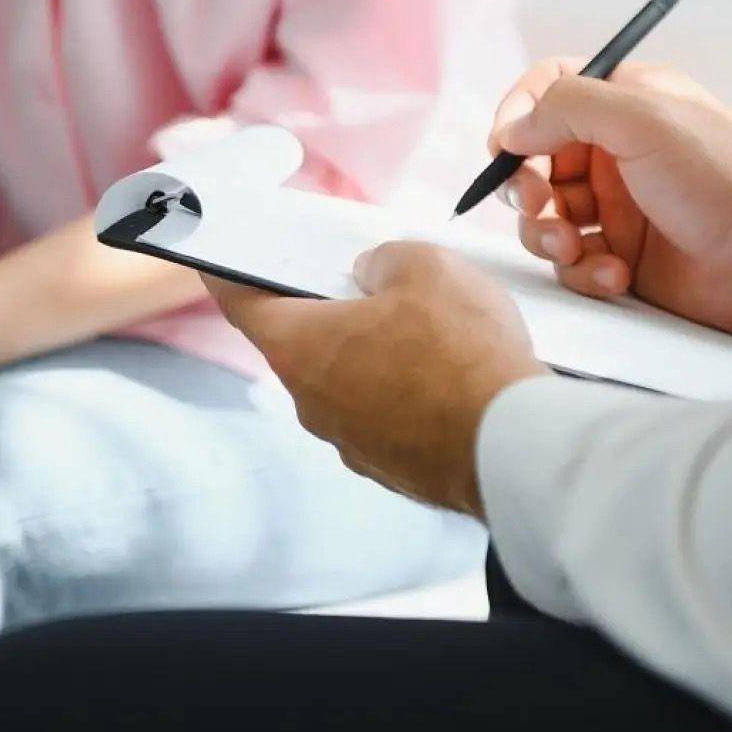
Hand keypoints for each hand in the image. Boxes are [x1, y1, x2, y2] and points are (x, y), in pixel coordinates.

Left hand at [206, 242, 548, 516]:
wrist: (514, 445)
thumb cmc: (460, 349)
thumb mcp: (423, 266)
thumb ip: (382, 261)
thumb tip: (372, 278)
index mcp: (299, 349)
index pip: (242, 304)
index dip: (228, 276)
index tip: (217, 263)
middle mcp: (311, 404)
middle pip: (303, 344)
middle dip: (328, 313)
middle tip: (364, 284)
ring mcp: (351, 444)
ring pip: (349, 385)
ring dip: (372, 358)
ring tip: (427, 333)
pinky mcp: (393, 470)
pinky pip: (387, 419)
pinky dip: (405, 396)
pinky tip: (449, 378)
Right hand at [491, 59, 731, 338]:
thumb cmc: (724, 178)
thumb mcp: (642, 118)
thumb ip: (566, 106)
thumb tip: (511, 128)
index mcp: (625, 104)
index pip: (547, 91)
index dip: (517, 115)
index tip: (507, 147)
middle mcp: (617, 153)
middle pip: (533, 161)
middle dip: (523, 187)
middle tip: (538, 205)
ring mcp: (618, 207)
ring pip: (545, 217)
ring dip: (546, 236)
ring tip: (573, 249)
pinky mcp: (623, 258)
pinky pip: (573, 264)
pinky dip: (583, 272)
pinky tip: (616, 275)